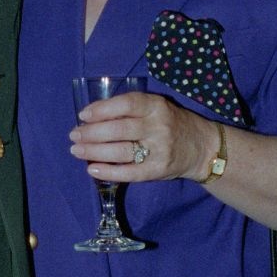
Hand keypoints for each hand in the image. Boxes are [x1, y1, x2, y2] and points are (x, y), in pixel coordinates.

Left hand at [69, 90, 216, 182]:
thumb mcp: (156, 108)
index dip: (102, 109)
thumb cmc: (171, 123)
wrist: (203, 147)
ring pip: (121, 151)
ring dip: (94, 151)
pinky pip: (130, 173)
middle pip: (119, 130)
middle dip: (91, 133)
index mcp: (156, 106)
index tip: (83, 115)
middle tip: (74, 135)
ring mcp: (159, 149)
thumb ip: (131, 110)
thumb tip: (92, 118)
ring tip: (77, 151)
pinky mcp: (159, 170)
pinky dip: (109, 172)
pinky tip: (92, 168)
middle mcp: (158, 126)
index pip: (126, 104)